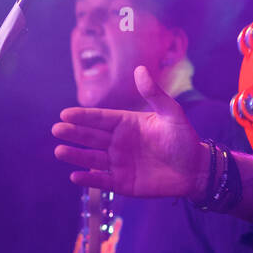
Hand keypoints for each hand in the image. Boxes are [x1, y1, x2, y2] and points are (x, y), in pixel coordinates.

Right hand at [52, 66, 207, 197]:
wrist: (195, 169)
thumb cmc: (184, 139)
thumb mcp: (172, 113)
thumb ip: (154, 94)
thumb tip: (139, 69)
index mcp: (127, 123)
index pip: (100, 118)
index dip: (83, 116)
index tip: (65, 113)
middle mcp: (118, 142)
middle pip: (91, 137)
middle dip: (74, 133)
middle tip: (57, 129)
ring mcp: (119, 163)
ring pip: (92, 158)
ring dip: (76, 155)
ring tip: (60, 150)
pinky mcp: (122, 183)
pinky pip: (102, 181)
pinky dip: (89, 179)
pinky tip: (75, 176)